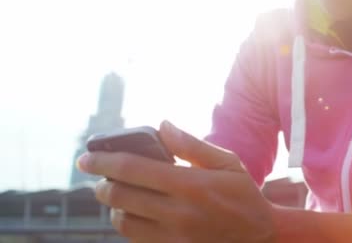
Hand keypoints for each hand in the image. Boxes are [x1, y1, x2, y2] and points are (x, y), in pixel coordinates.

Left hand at [77, 121, 276, 242]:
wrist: (260, 237)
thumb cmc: (243, 195)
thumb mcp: (227, 163)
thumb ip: (192, 145)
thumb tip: (162, 125)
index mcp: (190, 185)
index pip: (132, 169)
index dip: (103, 160)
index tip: (85, 157)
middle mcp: (178, 212)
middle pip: (119, 196)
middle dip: (101, 184)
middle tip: (99, 177)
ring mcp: (173, 236)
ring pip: (122, 222)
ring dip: (113, 206)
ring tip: (117, 195)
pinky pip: (135, 239)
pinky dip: (126, 223)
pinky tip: (133, 213)